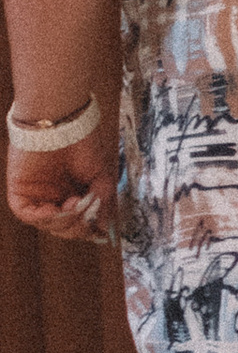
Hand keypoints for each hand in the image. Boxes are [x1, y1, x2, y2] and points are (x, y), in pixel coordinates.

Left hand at [6, 110, 115, 243]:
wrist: (62, 122)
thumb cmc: (83, 143)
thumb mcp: (101, 178)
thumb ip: (102, 204)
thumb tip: (102, 228)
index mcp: (72, 194)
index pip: (79, 224)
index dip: (88, 230)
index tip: (99, 228)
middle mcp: (54, 197)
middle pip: (63, 228)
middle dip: (77, 227)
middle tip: (87, 213)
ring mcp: (36, 195)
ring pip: (46, 224)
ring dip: (63, 222)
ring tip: (75, 204)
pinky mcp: (20, 191)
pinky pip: (27, 214)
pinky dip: (43, 217)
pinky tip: (57, 209)